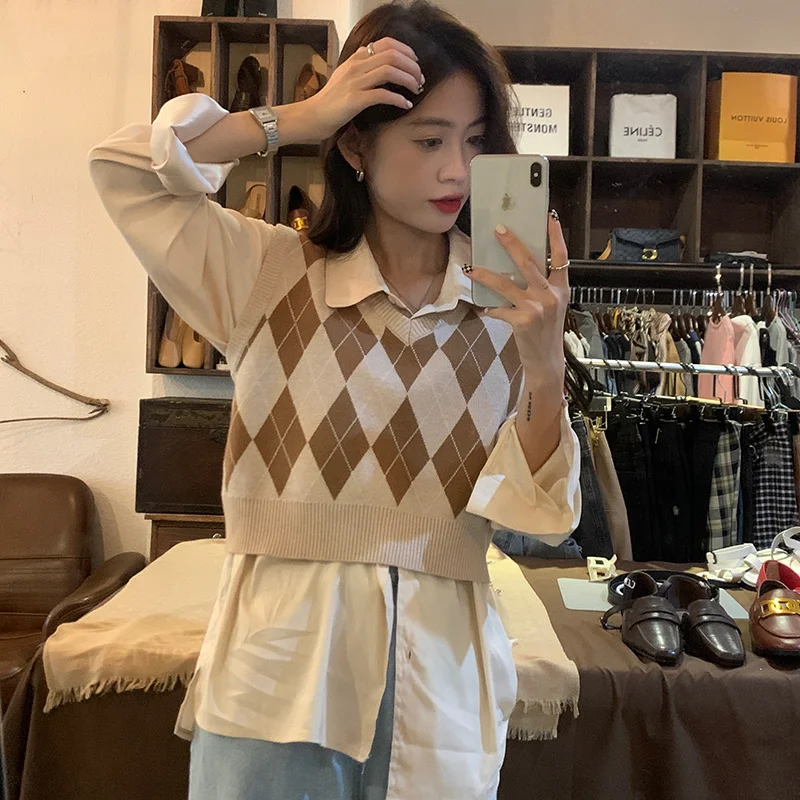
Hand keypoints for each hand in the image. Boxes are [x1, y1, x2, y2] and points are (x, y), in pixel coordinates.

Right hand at [301, 37, 423, 139]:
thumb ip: (360, 65)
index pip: (386, 44)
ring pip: (390, 72)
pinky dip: (398, 99)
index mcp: (356, 58)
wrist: (313, 115)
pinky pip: (382, 95)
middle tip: (420, 79)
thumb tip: (375, 58)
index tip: (415, 63)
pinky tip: (405, 105)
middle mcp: (356, 66)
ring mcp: (355, 82)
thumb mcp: (344, 75)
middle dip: (412, 67)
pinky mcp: (355, 100)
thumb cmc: (331, 99)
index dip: (406, 51)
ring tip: (416, 90)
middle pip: (392, 56)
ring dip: (408, 80)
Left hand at [464, 213, 569, 384]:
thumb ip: (541, 287)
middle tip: (498, 229)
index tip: (550, 217)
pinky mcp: (522, 321)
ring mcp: (536, 308)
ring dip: (486, 275)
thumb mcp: (552, 306)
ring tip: (471, 268)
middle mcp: (550, 295)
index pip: (561, 256)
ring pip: (506, 284)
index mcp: (560, 288)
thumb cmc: (546, 332)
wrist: (547, 360)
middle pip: (528, 262)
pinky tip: (483, 308)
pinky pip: (499, 309)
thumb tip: (515, 268)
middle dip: (511, 243)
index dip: (556, 236)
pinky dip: (489, 308)